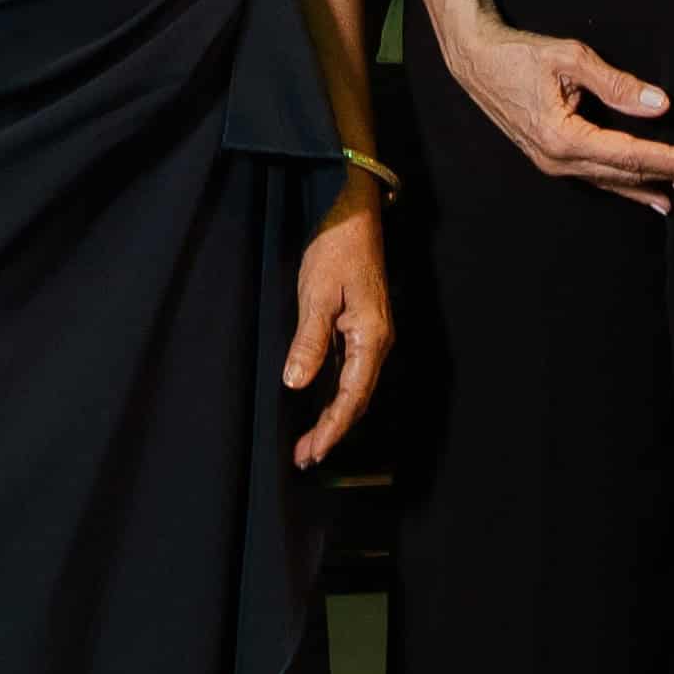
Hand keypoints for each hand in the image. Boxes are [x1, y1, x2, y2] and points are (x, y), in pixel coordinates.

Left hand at [286, 192, 394, 464]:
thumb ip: (310, 341)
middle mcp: (376, 343)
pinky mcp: (359, 329)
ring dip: (332, 418)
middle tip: (304, 458)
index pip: (352, 397)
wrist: (356, 215)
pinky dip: (333, 396)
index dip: (332, 428)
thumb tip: (297, 384)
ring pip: (353, 389)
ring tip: (309, 444)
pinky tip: (318, 406)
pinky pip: (348, 373)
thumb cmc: (338, 248)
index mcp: (371, 337)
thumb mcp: (317, 293)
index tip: (313, 452)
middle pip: (356, 400)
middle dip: (331, 431)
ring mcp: (369, 337)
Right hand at [442, 8, 673, 197]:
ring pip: (612, 181)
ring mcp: (553, 164)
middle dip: (669, 175)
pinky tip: (646, 194)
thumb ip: (617, 84)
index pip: (630, 154)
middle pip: (625, 173)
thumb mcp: (571, 59)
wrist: (476, 60)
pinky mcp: (551, 158)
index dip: (670, 159)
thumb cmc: (520, 54)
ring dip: (649, 185)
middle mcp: (559, 160)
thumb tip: (659, 104)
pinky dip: (626, 185)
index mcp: (564, 138)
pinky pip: (596, 177)